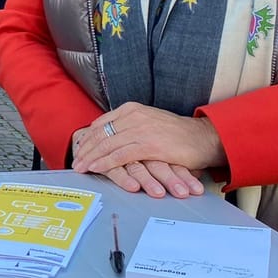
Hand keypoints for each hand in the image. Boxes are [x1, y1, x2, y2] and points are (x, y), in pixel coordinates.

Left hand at [70, 102, 223, 195]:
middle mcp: (134, 116)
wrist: (203, 138)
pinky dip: (105, 162)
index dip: (88, 137)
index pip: (102, 123)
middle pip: (101, 134)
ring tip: (80, 167)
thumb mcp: (149, 122)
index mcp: (132, 109)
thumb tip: (111, 136)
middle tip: (74, 161)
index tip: (79, 148)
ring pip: (107, 144)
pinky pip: (120, 155)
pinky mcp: (149, 145)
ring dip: (91, 157)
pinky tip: (96, 168)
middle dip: (85, 149)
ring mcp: (141, 129)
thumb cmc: (177, 134)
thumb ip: (131, 126)